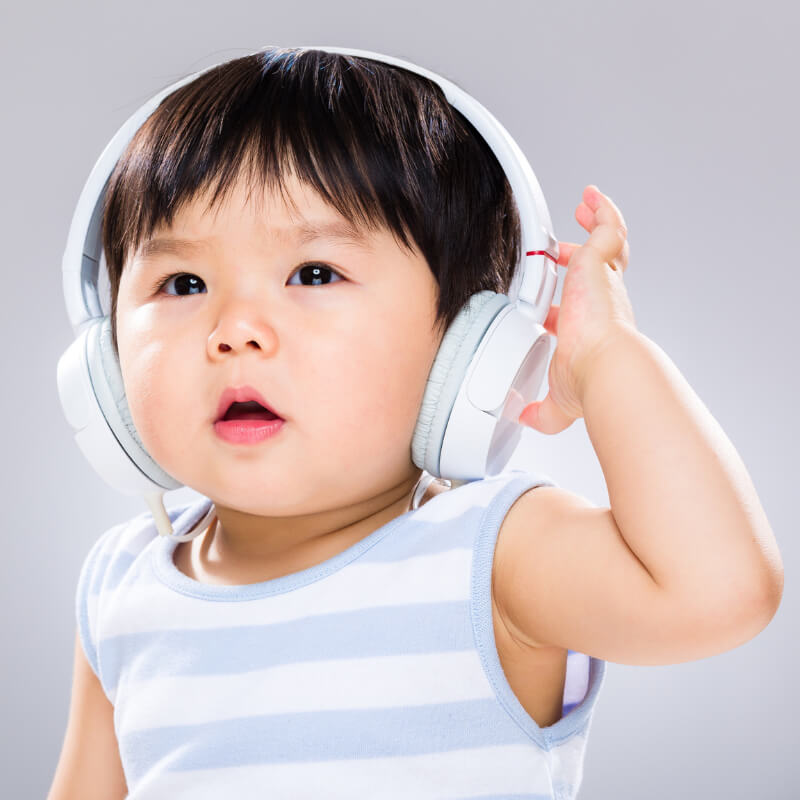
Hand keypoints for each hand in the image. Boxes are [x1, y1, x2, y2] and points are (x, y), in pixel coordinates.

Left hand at [518, 185, 636, 433]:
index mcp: (592, 328)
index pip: (578, 307)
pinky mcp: (601, 262)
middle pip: (597, 271)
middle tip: (566, 242)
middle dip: (582, 254)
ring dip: (597, 224)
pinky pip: (608, 228)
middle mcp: (602, 301)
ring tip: (586, 206)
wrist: (605, 365)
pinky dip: (602, 211)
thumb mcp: (558, 398)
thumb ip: (541, 412)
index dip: (563, 299)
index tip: (549, 295)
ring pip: (608, 245)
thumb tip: (521, 418)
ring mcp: (604, 281)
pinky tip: (591, 198)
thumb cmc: (589, 379)